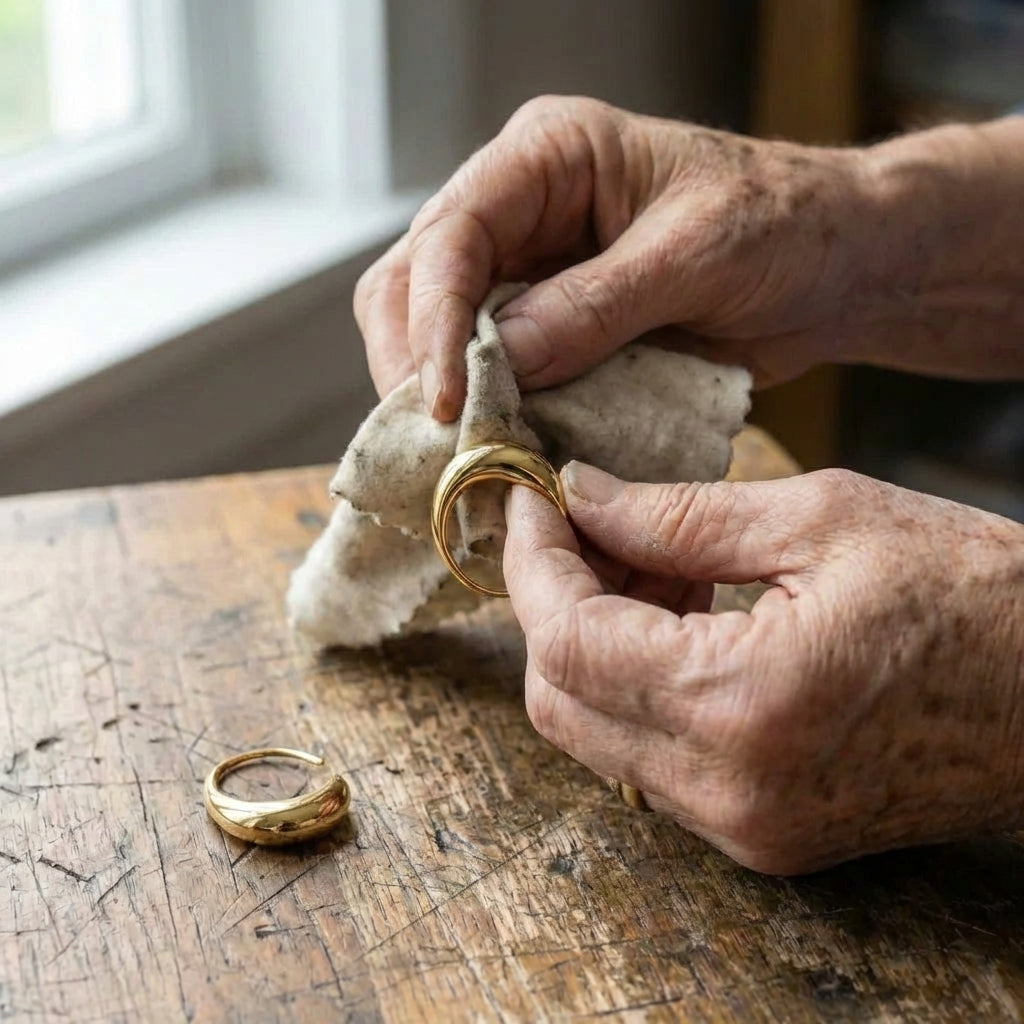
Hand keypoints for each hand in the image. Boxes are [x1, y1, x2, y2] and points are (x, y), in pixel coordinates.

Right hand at [355, 95, 877, 418]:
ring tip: (458, 453)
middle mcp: (521, 209)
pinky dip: (487, 413)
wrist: (834, 267)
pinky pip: (491, 372)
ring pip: (438, 332)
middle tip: (437, 440)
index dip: (435, 320)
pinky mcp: (549, 329)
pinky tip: (493, 450)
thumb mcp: (696, 255)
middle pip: (417, 282)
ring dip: (441, 394)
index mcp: (549, 156)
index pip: (453, 232)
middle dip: (416, 362)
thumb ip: (597, 305)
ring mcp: (529, 271)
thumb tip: (500, 360)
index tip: (445, 399)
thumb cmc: (783, 226)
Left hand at [503, 463, 1023, 873]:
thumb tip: (582, 496)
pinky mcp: (760, 831)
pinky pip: (650, 755)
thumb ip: (676, 513)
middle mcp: (728, 789)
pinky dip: (638, 680)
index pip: (565, 641)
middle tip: (588, 525)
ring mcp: (743, 826)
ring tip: (655, 559)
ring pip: (595, 732)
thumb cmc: (976, 594)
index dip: (531, 563)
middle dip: (552, 600)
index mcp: (742, 704)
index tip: (532, 503)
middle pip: (559, 699)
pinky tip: (683, 612)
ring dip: (595, 638)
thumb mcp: (822, 518)